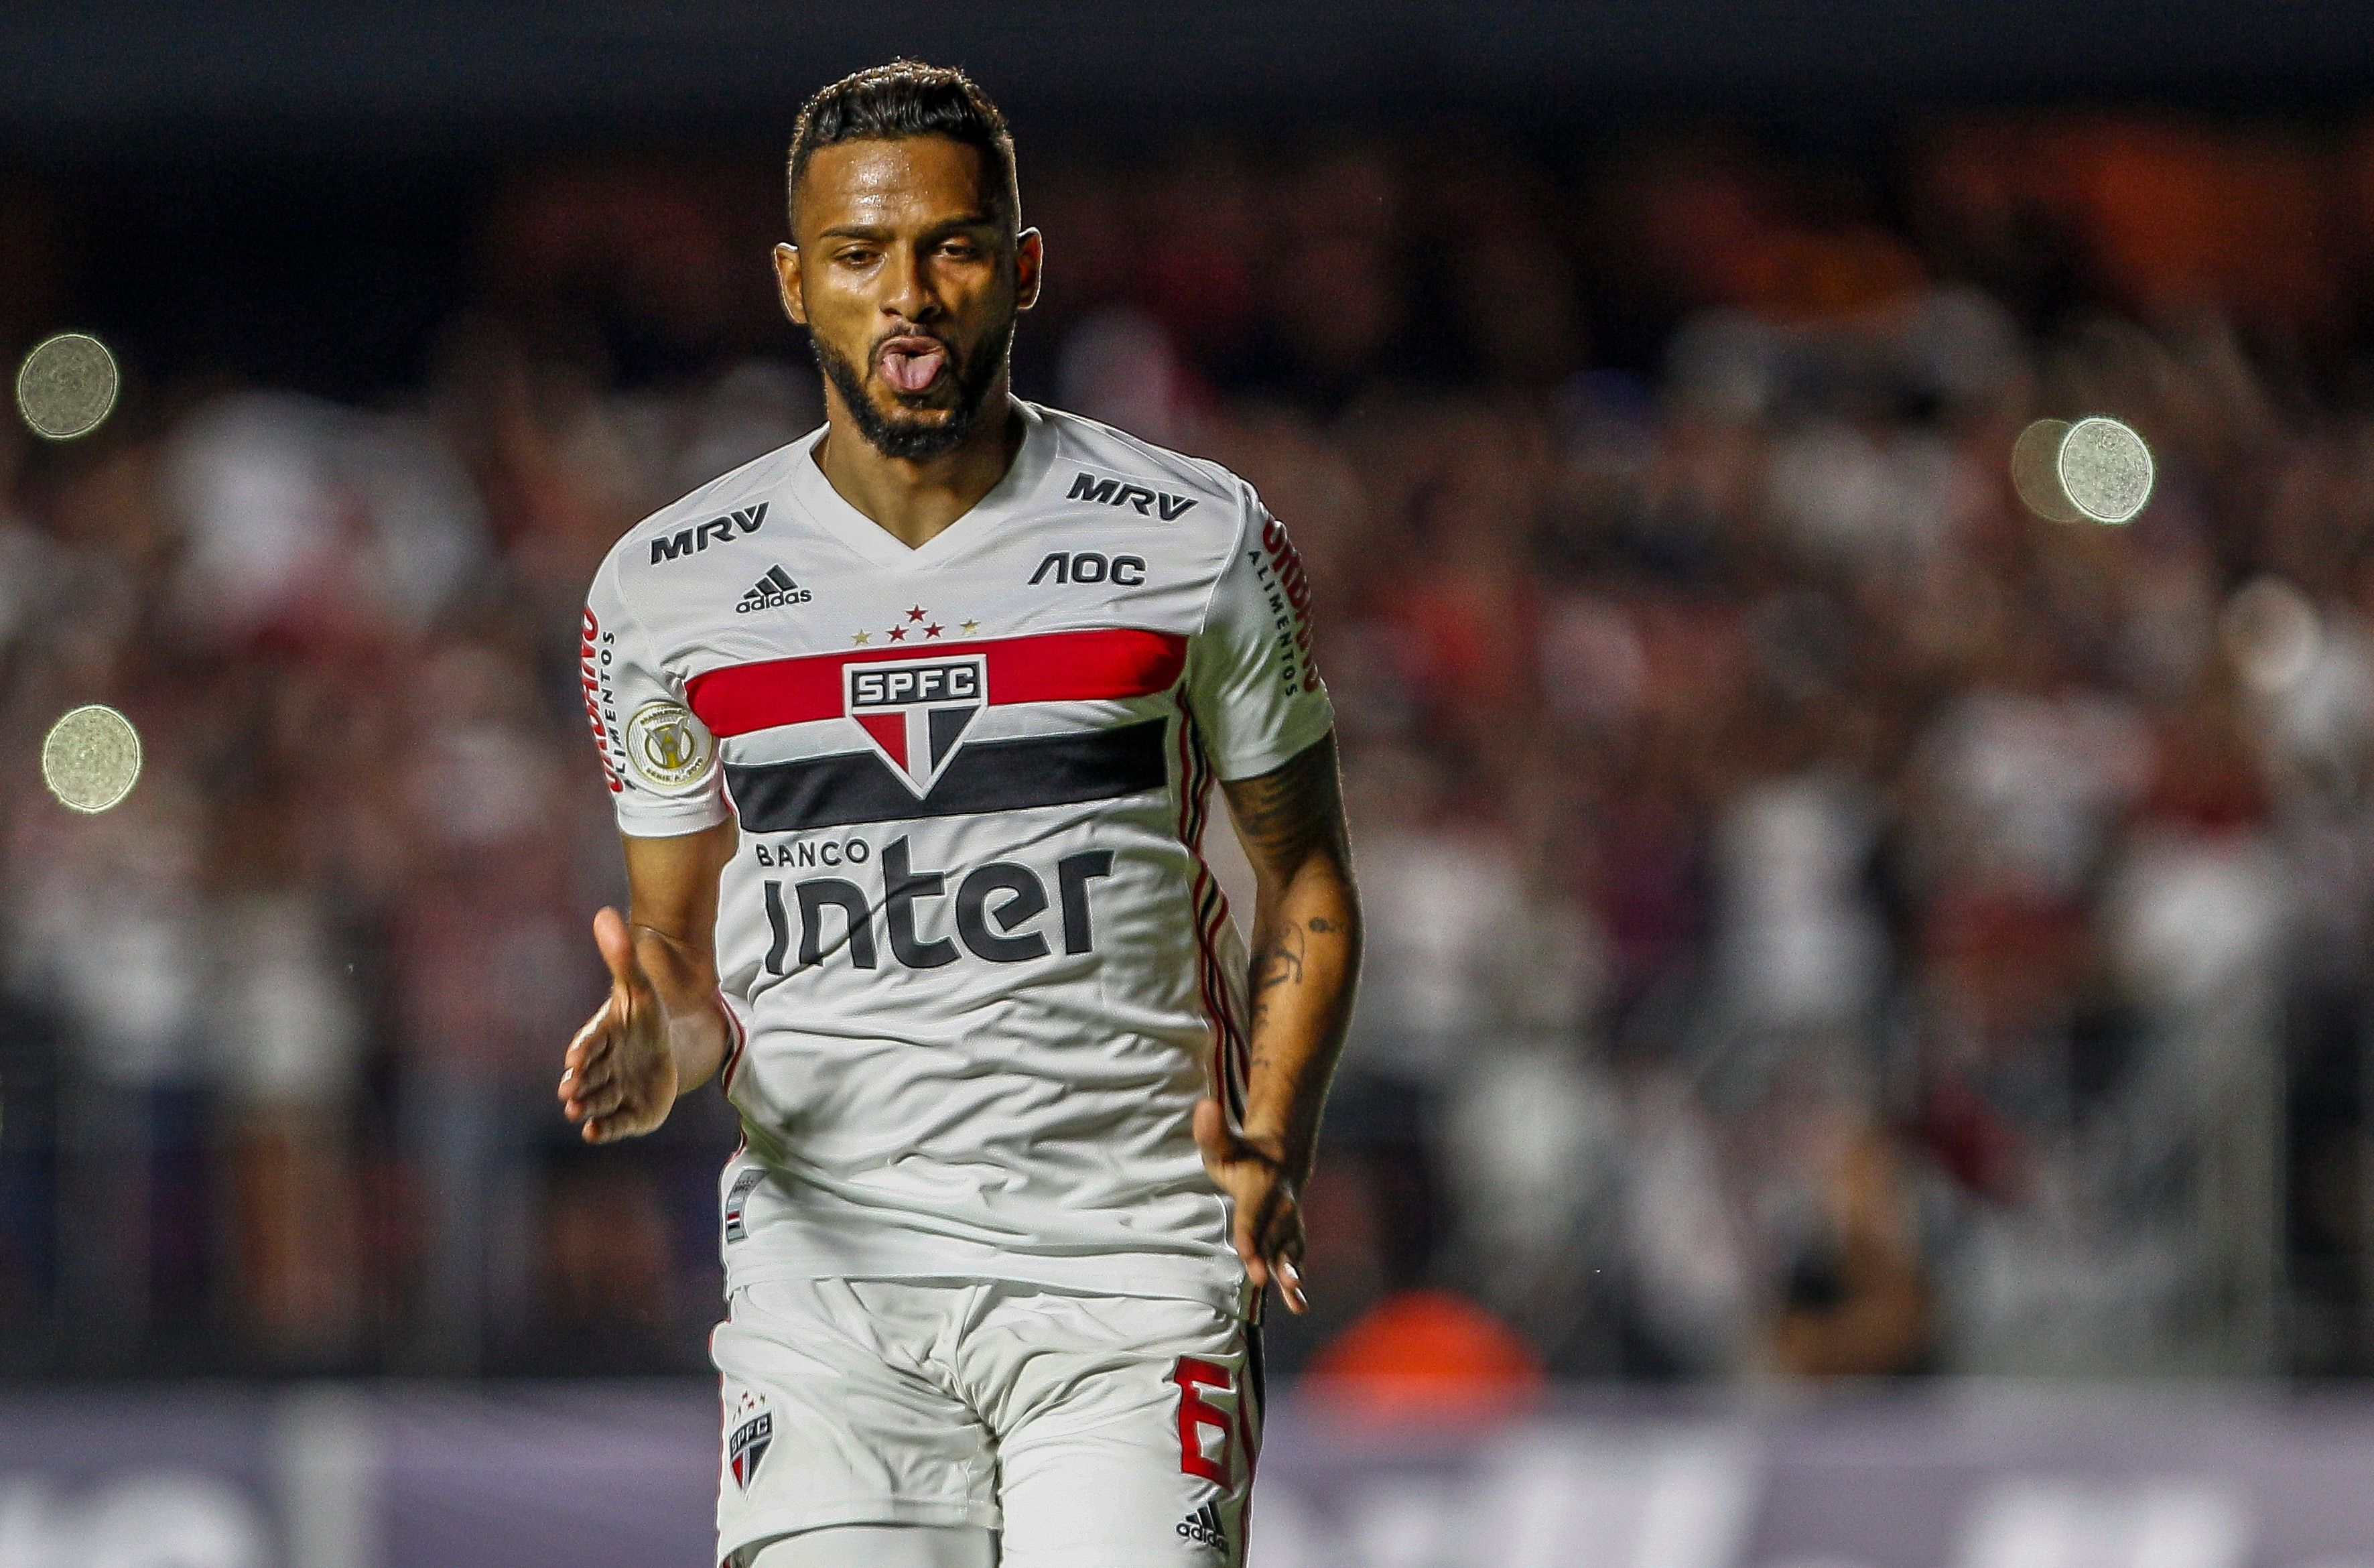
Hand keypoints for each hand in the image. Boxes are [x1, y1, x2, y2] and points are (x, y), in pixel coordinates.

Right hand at [559, 907, 680, 1143]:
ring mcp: (613, 1092)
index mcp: (601, 1037)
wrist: (664, 1051)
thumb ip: (622, 957)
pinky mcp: (629, 1114)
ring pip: (597, 1101)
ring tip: (577, 1112)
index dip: (584, 1050)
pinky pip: (615, 1123)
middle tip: (569, 1092)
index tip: (576, 1057)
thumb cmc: (644, 1020)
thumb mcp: (639, 988)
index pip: (590, 1042)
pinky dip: (605, 1129)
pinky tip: (594, 1134)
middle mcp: (601, 1068)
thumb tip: (605, 913)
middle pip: (589, 1076)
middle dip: (579, 1084)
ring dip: (587, 1107)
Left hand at [1193, 1098, 1307, 1312]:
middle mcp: (1279, 1208)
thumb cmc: (1243, 1156)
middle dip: (1270, 1258)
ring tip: (1293, 1293)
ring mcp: (1288, 1223)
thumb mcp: (1223, 1143)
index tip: (1247, 1255)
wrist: (1283, 1156)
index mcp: (1260, 1188)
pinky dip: (1296, 1282)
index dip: (1250, 1235)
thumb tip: (1204, 1105)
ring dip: (1290, 1271)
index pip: (1252, 1216)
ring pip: (1289, 1250)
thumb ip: (1212, 1130)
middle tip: (1265, 1280)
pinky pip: (1295, 1259)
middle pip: (1274, 1237)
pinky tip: (1298, 1306)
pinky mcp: (1291, 1236)